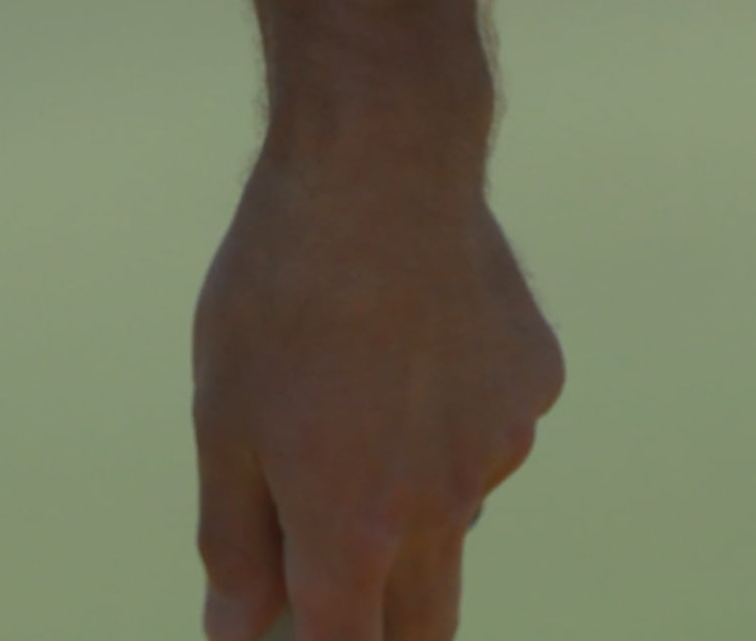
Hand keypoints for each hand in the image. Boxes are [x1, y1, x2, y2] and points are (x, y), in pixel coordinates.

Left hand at [192, 137, 560, 640]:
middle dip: (388, 628)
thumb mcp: (222, 413)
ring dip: (411, 495)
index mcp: (355, 524)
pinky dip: (451, 405)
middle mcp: (443, 507)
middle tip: (343, 590)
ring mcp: (500, 447)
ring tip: (354, 388)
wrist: (379, 161)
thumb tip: (236, 630)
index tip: (301, 631)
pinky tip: (413, 327)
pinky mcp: (533, 385)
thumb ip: (235, 538)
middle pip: (427, 621)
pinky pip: (489, 422)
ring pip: (456, 510)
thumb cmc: (279, 286)